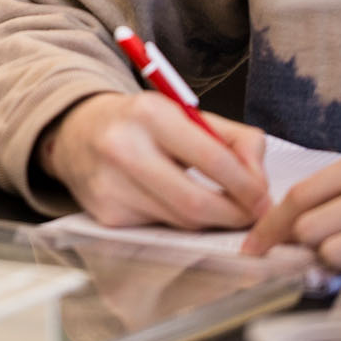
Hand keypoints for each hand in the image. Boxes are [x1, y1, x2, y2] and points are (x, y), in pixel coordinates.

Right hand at [41, 91, 268, 229]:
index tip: (263, 198)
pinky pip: (159, 228)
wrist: (76, 130)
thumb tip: (259, 181)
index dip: (247, 186)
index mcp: (149, 113)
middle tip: (252, 215)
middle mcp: (124, 149)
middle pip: (196, 203)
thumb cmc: (140, 122)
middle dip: (234, 215)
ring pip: (181, 221)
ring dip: (210, 220)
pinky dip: (178, 220)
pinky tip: (175, 203)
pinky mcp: (105, 214)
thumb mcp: (184, 113)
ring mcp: (111, 185)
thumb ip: (232, 139)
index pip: (213, 160)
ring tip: (220, 206)